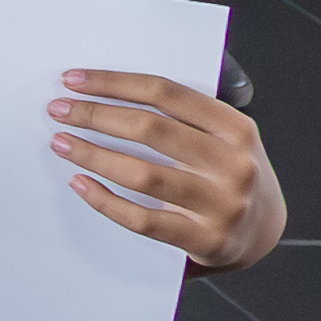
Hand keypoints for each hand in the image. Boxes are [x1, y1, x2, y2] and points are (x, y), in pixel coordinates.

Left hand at [55, 68, 285, 266]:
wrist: (261, 232)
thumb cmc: (227, 174)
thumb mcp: (224, 136)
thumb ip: (184, 114)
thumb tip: (105, 91)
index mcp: (236, 129)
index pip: (165, 94)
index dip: (114, 83)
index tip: (73, 80)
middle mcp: (233, 164)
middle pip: (150, 129)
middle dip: (95, 115)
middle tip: (59, 110)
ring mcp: (221, 205)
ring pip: (142, 174)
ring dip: (92, 155)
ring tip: (61, 143)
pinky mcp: (205, 239)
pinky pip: (143, 219)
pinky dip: (105, 200)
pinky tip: (80, 183)